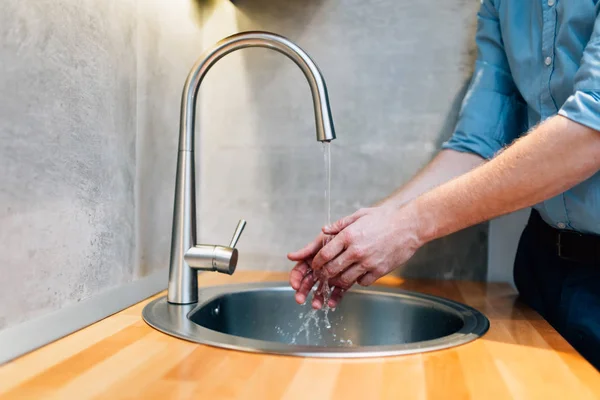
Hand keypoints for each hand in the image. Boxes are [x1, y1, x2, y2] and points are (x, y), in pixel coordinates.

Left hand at [288, 205, 424, 307]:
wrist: (410, 225)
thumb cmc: (385, 218)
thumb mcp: (360, 215)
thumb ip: (340, 224)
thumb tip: (324, 230)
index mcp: (348, 235)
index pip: (324, 254)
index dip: (316, 262)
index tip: (315, 265)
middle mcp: (356, 250)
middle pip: (331, 269)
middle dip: (324, 274)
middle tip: (322, 275)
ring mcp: (368, 262)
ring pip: (345, 280)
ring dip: (338, 281)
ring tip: (337, 278)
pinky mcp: (380, 271)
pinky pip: (362, 282)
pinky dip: (357, 281)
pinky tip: (357, 275)